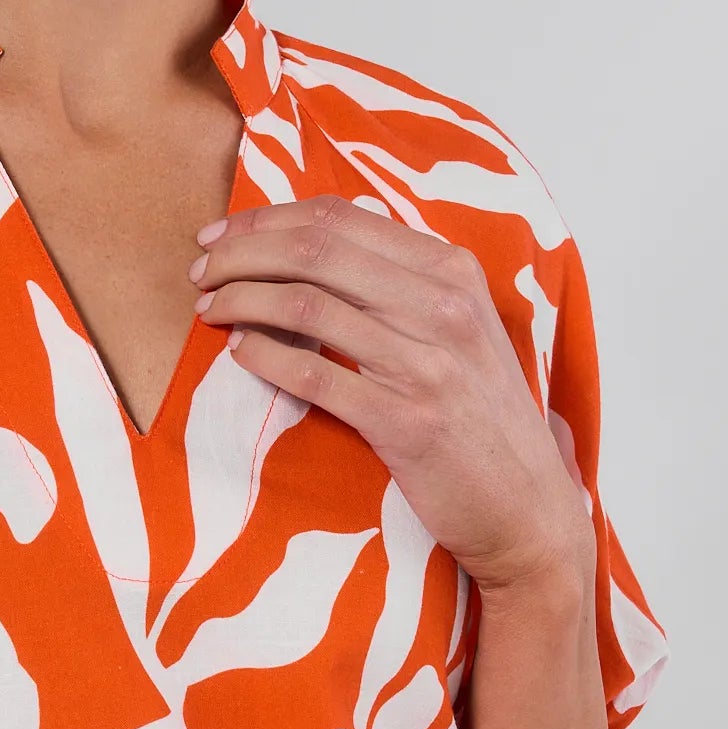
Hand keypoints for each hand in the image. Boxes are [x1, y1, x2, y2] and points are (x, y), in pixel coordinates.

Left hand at [189, 194, 594, 593]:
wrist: (527, 509)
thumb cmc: (480, 416)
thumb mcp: (459, 329)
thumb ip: (401, 280)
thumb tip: (321, 234)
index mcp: (452, 273)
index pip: (340, 219)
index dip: (267, 220)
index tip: (222, 234)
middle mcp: (444, 308)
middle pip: (315, 252)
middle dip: (241, 253)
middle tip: (200, 269)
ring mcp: (428, 366)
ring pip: (306, 306)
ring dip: (240, 299)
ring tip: (208, 307)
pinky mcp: (407, 424)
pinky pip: (315, 377)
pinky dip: (263, 356)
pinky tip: (238, 351)